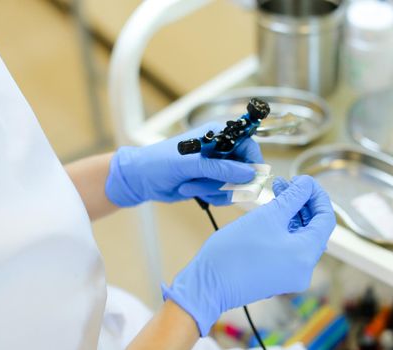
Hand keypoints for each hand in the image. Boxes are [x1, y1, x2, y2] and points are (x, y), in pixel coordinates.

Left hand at [105, 122, 262, 206]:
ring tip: (191, 185)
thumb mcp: (190, 164)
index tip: (248, 179)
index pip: (249, 146)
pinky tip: (191, 190)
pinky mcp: (211, 183)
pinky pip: (224, 195)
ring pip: (234, 186)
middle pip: (244, 171)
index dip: (252, 163)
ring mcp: (216, 168)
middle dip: (226, 182)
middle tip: (207, 184)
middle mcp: (221, 150)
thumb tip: (248, 174)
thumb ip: (220, 169)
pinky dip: (210, 196)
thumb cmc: (159, 162)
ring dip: (213, 190)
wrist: (140, 179)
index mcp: (218, 135)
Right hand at [162, 175, 335, 335]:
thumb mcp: (268, 216)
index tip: (304, 180)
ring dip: (290, 212)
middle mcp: (303, 269)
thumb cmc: (234, 253)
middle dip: (301, 201)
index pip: (325, 219)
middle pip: (313, 227)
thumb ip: (293, 198)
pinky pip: (287, 246)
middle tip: (287, 182)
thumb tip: (306, 184)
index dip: (317, 195)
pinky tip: (272, 210)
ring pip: (298, 235)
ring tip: (276, 190)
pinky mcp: (277, 274)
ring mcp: (290, 274)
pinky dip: (282, 227)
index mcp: (306, 255)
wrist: (207, 284)